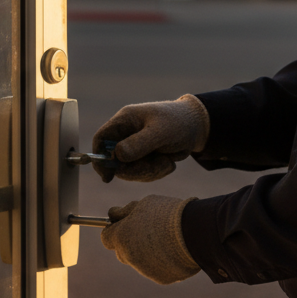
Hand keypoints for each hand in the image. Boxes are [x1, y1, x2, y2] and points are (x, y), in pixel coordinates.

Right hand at [92, 94, 208, 182]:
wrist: (197, 128)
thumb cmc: (178, 122)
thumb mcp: (160, 132)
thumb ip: (139, 144)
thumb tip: (117, 155)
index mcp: (125, 120)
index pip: (101, 138)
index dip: (99, 157)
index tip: (107, 176)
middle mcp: (126, 134)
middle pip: (115, 161)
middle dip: (134, 169)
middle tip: (154, 167)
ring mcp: (134, 147)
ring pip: (129, 170)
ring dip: (149, 171)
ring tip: (167, 162)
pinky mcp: (143, 157)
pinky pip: (142, 173)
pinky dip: (156, 172)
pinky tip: (169, 163)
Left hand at [101, 195, 199, 284]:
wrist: (193, 232)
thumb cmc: (167, 213)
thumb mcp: (143, 203)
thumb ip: (125, 211)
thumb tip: (112, 214)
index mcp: (121, 237)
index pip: (106, 237)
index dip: (113, 229)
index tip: (122, 224)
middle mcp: (129, 256)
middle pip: (121, 251)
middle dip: (129, 242)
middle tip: (146, 230)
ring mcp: (144, 270)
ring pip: (139, 260)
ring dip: (146, 251)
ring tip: (166, 238)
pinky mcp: (160, 278)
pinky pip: (156, 269)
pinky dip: (161, 261)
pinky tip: (174, 249)